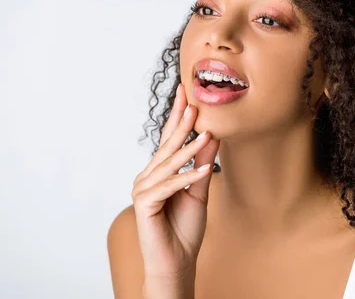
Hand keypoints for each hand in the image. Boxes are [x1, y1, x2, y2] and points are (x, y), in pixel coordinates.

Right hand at [131, 82, 219, 283]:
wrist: (177, 260)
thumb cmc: (185, 228)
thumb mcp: (199, 190)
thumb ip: (202, 164)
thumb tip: (211, 136)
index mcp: (159, 172)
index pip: (170, 139)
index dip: (179, 116)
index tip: (187, 93)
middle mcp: (148, 176)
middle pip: (166, 146)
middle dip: (181, 123)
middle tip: (193, 101)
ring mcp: (143, 189)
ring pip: (167, 164)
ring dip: (188, 149)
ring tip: (206, 133)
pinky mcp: (143, 204)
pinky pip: (167, 187)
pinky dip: (185, 178)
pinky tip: (203, 170)